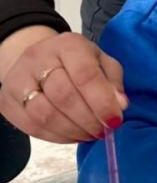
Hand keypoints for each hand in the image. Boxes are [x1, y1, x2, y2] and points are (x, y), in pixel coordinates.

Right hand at [0, 31, 126, 142]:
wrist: (37, 61)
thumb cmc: (76, 62)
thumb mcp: (101, 63)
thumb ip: (113, 82)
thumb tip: (120, 105)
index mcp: (68, 44)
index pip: (85, 75)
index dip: (102, 102)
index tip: (115, 121)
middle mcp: (38, 58)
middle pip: (64, 96)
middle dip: (88, 120)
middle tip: (102, 131)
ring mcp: (18, 79)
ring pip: (45, 114)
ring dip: (73, 131)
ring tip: (89, 134)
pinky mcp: (7, 101)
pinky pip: (32, 127)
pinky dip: (57, 137)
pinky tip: (72, 135)